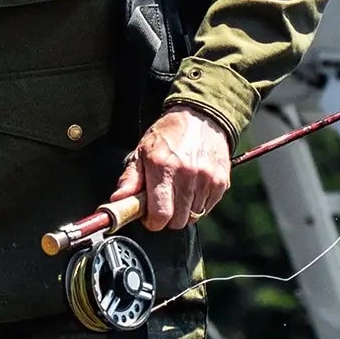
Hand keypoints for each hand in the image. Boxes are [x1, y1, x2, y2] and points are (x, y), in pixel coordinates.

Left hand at [108, 106, 231, 232]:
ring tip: (178, 191)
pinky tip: (192, 188)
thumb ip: (130, 178)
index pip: (160, 215)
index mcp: (162, 167)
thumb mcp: (142, 151)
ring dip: (183, 211)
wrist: (201, 117)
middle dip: (167, 217)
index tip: (149, 216)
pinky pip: (207, 209)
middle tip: (163, 201)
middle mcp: (186, 175)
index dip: (152, 222)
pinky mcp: (221, 182)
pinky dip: (198, 204)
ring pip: (193, 217)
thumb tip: (118, 200)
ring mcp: (206, 179)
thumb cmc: (168, 134)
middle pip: (177, 222)